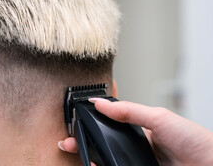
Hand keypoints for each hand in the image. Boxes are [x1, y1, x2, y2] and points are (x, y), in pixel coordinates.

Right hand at [58, 98, 212, 165]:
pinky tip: (93, 165)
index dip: (93, 121)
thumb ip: (129, 111)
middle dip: (84, 142)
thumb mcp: (158, 117)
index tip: (77, 119)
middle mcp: (137, 147)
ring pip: (108, 160)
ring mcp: (136, 162)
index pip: (110, 124)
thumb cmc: (194, 140)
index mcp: (141, 129)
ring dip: (90, 157)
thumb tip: (101, 103)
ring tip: (75, 151)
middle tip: (67, 141)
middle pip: (104, 144)